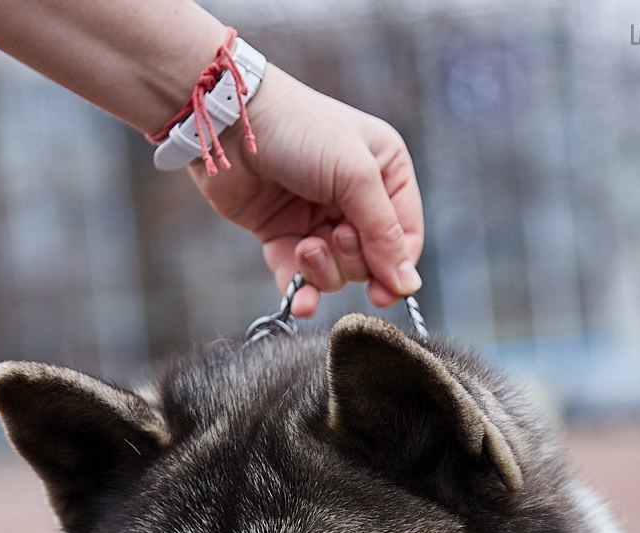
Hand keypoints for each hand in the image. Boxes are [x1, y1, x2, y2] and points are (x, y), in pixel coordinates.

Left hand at [189, 66, 423, 316]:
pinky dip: (300, 291)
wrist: (231, 123)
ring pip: (336, 273)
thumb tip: (408, 285)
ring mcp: (318, 218)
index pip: (406, 236)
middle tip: (334, 235)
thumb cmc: (300, 130)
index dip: (397, 267)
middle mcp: (355, 197)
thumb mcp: (355, 175)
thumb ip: (384, 233)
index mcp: (385, 173)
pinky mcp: (283, 234)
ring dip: (322, 269)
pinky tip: (299, 301)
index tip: (383, 291)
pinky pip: (300, 279)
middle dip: (351, 259)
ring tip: (304, 246)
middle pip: (371, 260)